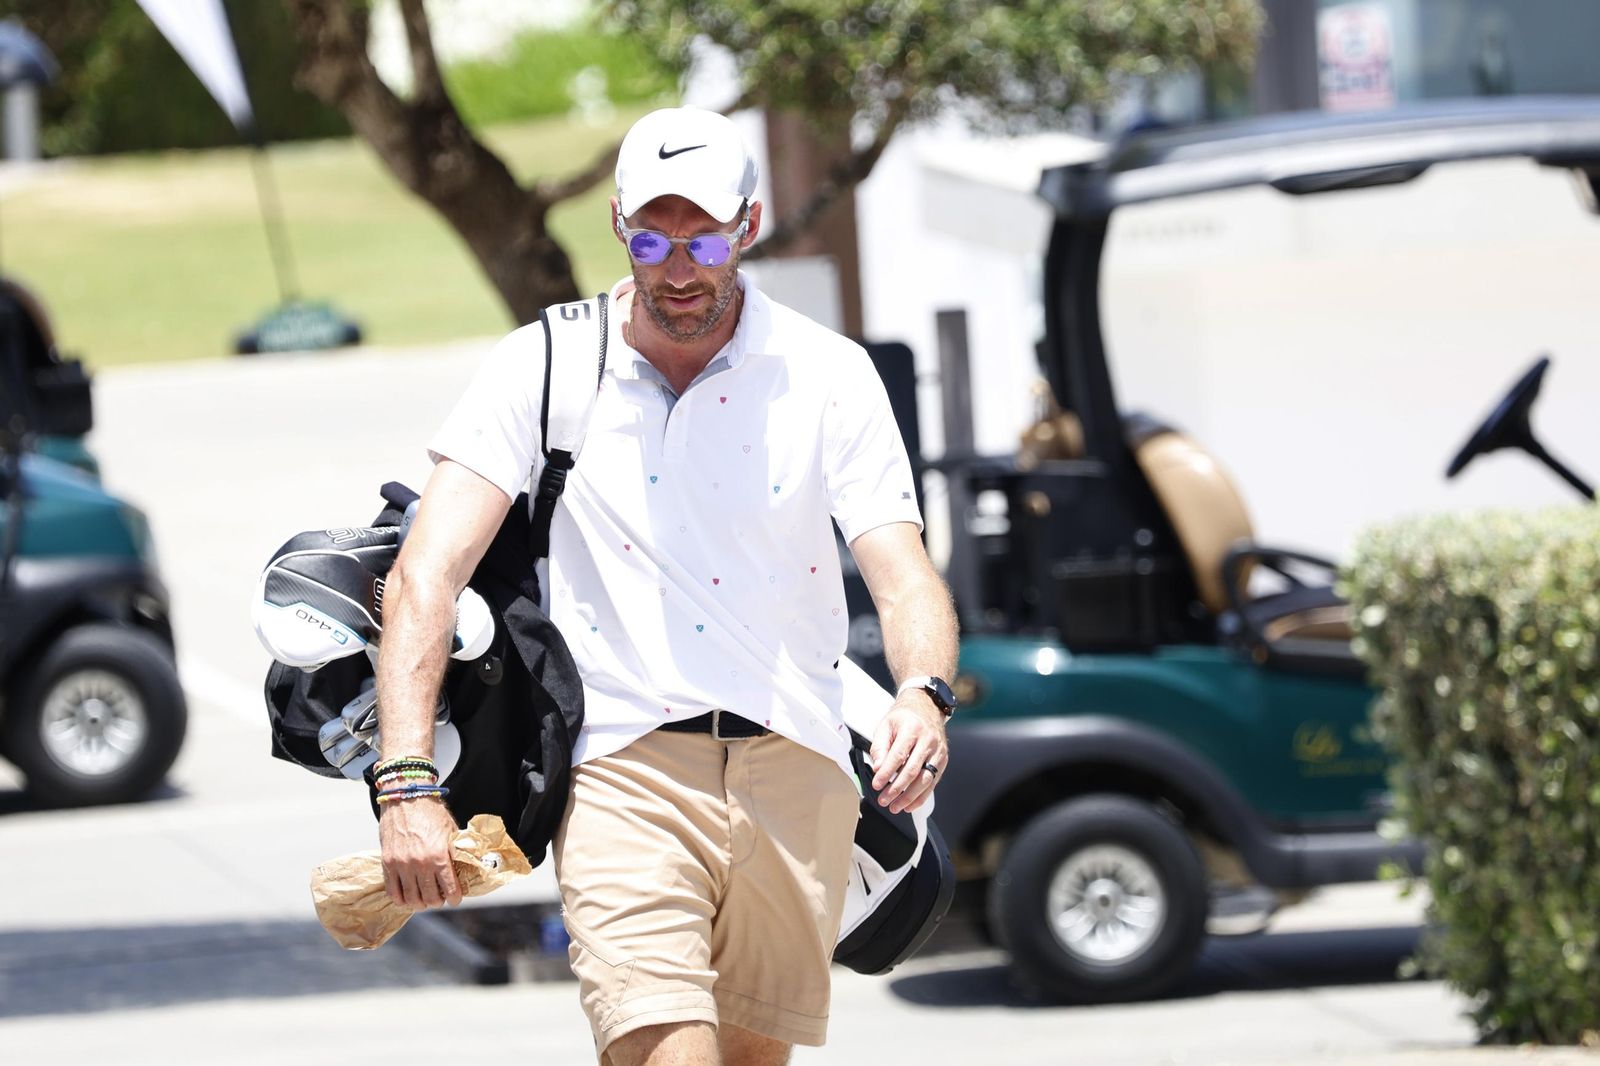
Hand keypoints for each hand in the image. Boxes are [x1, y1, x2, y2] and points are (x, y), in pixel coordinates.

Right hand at [379, 797, 462, 909]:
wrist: (405, 797)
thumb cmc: (430, 811)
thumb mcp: (450, 830)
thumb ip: (456, 850)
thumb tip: (467, 866)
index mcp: (439, 854)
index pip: (450, 889)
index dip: (455, 898)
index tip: (455, 898)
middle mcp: (420, 863)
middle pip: (430, 898)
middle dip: (438, 901)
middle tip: (440, 897)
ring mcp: (402, 864)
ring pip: (412, 899)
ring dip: (420, 903)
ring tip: (425, 898)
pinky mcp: (387, 863)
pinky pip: (393, 892)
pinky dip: (402, 899)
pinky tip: (408, 896)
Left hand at [869, 692, 948, 814]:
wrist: (926, 707)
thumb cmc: (904, 717)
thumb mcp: (886, 725)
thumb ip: (880, 747)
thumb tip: (878, 769)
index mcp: (912, 729)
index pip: (898, 755)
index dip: (887, 773)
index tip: (876, 784)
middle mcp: (928, 741)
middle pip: (913, 770)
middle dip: (897, 789)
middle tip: (884, 800)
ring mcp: (938, 751)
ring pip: (925, 780)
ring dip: (909, 797)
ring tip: (895, 806)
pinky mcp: (943, 760)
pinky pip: (933, 782)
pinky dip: (921, 796)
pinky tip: (910, 805)